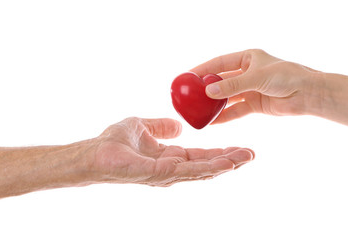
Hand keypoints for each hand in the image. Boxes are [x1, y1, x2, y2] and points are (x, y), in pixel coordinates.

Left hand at [89, 117, 253, 186]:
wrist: (95, 152)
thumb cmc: (114, 141)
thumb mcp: (143, 126)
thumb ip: (162, 127)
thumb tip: (179, 126)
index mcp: (171, 157)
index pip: (201, 155)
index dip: (221, 151)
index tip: (240, 146)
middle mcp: (173, 168)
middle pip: (207, 164)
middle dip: (230, 159)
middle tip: (252, 154)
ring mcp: (168, 174)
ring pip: (203, 170)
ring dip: (226, 164)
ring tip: (246, 157)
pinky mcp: (161, 174)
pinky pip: (190, 171)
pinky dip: (210, 168)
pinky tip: (226, 163)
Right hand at [191, 49, 320, 122]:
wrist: (308, 94)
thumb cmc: (286, 77)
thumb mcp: (257, 77)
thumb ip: (233, 85)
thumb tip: (209, 92)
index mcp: (247, 58)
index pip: (219, 63)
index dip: (203, 69)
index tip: (187, 77)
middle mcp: (247, 73)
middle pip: (221, 81)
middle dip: (206, 89)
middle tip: (189, 97)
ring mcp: (250, 89)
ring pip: (227, 97)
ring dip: (214, 104)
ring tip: (198, 111)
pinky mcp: (255, 104)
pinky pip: (236, 110)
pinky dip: (225, 116)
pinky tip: (213, 122)